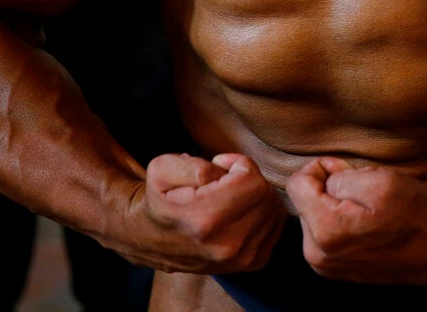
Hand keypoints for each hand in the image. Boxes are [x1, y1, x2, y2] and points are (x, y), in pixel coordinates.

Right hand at [115, 153, 286, 272]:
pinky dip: (263, 212)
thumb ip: (199, 164)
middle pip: (266, 195)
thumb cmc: (159, 198)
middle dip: (249, 179)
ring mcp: (241, 258)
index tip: (220, 165)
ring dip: (257, 196)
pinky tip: (241, 210)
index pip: (252, 180)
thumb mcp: (164, 168)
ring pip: (274, 209)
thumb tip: (228, 171)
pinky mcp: (252, 262)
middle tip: (225, 180)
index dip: (238, 164)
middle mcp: (227, 245)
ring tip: (231, 195)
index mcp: (205, 220)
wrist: (149, 237)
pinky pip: (276, 225)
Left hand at [287, 157, 426, 284]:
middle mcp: (317, 254)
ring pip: (315, 215)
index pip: (297, 182)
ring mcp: (325, 265)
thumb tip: (323, 181)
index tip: (350, 173)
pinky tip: (366, 225)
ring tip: (368, 211)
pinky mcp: (335, 269)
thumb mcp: (377, 180)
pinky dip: (341, 222)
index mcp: (324, 230)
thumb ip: (337, 176)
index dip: (324, 168)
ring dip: (336, 205)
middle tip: (365, 194)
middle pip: (304, 200)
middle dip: (330, 189)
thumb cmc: (412, 211)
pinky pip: (325, 233)